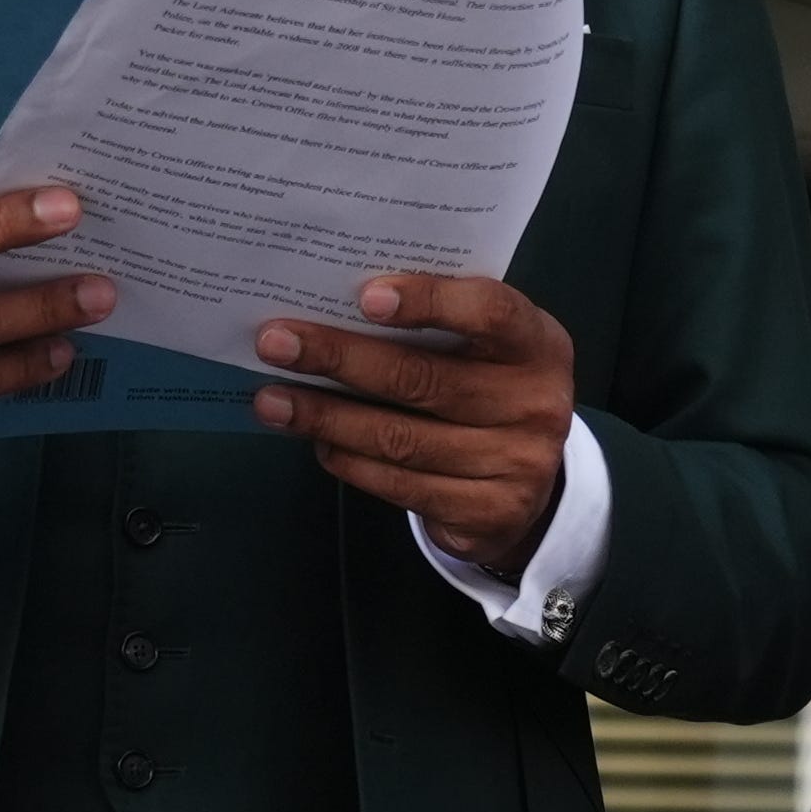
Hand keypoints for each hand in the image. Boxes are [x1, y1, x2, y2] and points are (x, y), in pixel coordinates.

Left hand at [255, 272, 574, 574]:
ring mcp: (517, 465)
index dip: (429, 301)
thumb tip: (331, 309)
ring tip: (272, 400)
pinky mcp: (489, 514)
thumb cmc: (489, 388)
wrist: (532, 480)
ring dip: (327, 418)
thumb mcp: (484, 347)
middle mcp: (537, 404)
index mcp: (537, 344)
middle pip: (425, 380)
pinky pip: (402, 487)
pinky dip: (350, 462)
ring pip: (402, 440)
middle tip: (275, 343)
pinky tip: (317, 442)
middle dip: (340, 359)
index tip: (364, 297)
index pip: (490, 312)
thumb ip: (436, 326)